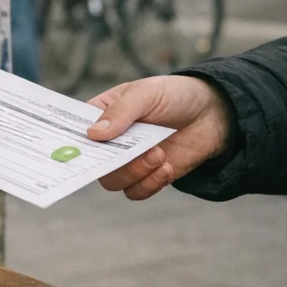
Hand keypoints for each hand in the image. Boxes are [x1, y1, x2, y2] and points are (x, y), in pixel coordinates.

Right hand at [87, 76, 233, 200]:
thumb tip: (93, 134)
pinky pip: (137, 192)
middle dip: (116, 162)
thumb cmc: (174, 94)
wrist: (214, 113)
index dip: (73, 144)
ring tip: (159, 155)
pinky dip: (150, 184)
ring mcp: (130, 160)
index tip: (80, 151)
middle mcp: (111, 141)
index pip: (76, 133)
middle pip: (94, 164)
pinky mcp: (149, 175)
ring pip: (114, 182)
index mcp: (101, 115)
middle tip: (138, 152)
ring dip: (136, 172)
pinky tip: (167, 166)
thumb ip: (120, 113)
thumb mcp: (145, 94)